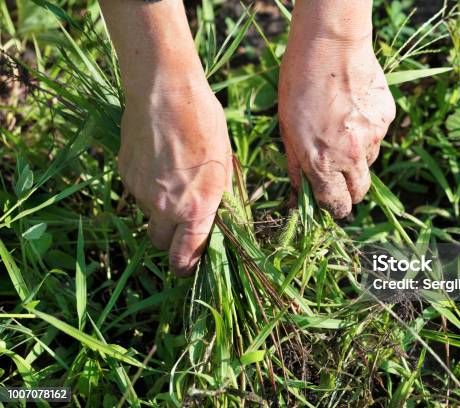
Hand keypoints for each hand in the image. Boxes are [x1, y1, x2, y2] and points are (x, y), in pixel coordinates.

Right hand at [118, 80, 231, 276]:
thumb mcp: (224, 164)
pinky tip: (158, 160)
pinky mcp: (125, 174)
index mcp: (196, 207)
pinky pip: (137, 192)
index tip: (189, 265)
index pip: (185, 257)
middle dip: (171, 239)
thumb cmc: (204, 123)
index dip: (187, 266)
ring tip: (173, 175)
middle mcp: (165, 206)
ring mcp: (140, 191)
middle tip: (183, 221)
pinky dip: (147, 186)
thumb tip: (216, 220)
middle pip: (161, 243)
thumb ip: (217, 198)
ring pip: (149, 215)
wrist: (165, 90)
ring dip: (160, 208)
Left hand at [279, 29, 394, 218]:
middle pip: (360, 192)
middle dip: (349, 191)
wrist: (330, 46)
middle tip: (338, 174)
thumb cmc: (298, 85)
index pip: (337, 205)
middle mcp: (351, 156)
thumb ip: (296, 166)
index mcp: (322, 162)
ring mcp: (373, 137)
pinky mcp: (386, 119)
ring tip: (341, 128)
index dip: (334, 208)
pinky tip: (353, 110)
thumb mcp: (286, 129)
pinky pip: (377, 136)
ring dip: (357, 157)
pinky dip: (367, 131)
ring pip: (369, 162)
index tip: (331, 202)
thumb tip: (298, 195)